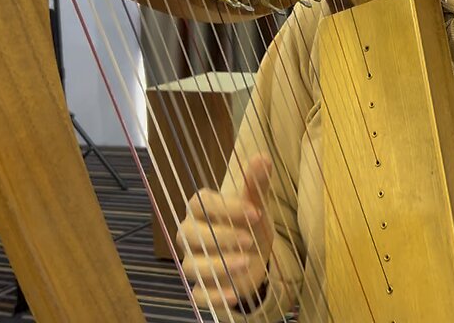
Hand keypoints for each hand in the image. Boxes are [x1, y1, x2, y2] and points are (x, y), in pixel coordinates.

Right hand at [176, 154, 274, 308]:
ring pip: (192, 266)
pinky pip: (198, 295)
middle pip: (192, 235)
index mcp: (201, 208)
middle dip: (220, 237)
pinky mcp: (201, 287)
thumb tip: (263, 156)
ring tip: (245, 263)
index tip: (255, 212)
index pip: (201, 204)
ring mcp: (193, 261)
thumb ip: (256, 183)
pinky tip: (234, 294)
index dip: (226, 208)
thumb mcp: (255, 203)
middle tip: (249, 239)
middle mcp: (190, 234)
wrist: (254, 253)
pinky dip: (214, 296)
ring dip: (217, 267)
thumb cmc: (249, 223)